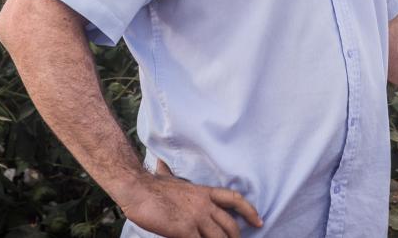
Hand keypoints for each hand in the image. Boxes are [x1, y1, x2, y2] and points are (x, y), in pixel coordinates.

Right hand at [120, 166, 262, 237]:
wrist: (138, 188)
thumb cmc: (152, 187)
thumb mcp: (173, 181)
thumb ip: (178, 182)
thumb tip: (165, 166)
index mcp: (204, 192)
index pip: (235, 199)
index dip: (250, 211)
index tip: (259, 221)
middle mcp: (204, 204)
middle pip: (230, 225)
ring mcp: (196, 217)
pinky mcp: (185, 230)